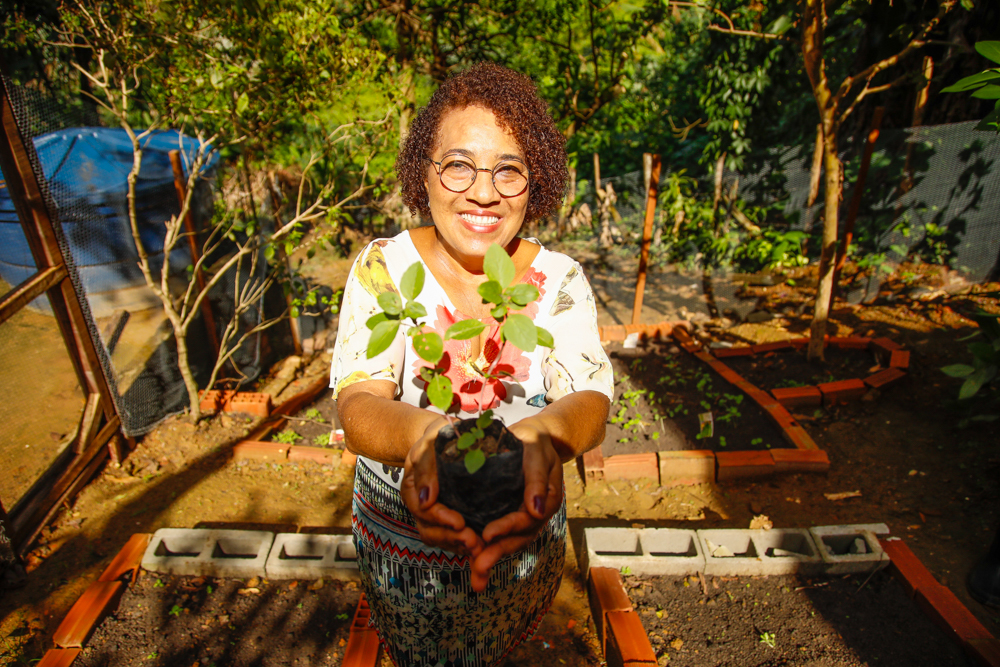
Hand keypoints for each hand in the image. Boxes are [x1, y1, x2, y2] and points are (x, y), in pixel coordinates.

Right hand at [401, 417, 484, 557]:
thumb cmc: (438, 436)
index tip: (460, 523)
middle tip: (474, 542)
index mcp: (413, 490)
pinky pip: (452, 537)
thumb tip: (426, 500)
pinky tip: (482, 545)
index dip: (441, 520)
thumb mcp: (430, 444)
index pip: (423, 512)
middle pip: (430, 531)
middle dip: (451, 539)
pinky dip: (465, 544)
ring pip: (441, 539)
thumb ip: (426, 467)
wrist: (447, 437)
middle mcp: (421, 506)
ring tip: (479, 547)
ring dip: (459, 545)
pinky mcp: (448, 517)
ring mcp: (434, 514)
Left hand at [469, 419, 562, 592]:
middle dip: (497, 554)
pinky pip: (502, 538)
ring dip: (492, 560)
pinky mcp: (511, 516)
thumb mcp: (537, 450)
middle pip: (518, 539)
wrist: (532, 437)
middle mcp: (537, 513)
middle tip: (477, 568)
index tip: (487, 535)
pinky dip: (489, 551)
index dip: (507, 528)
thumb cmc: (534, 440)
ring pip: (509, 543)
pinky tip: (474, 563)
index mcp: (548, 499)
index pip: (527, 519)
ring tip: (475, 578)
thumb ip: (536, 477)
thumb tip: (537, 510)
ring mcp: (525, 517)